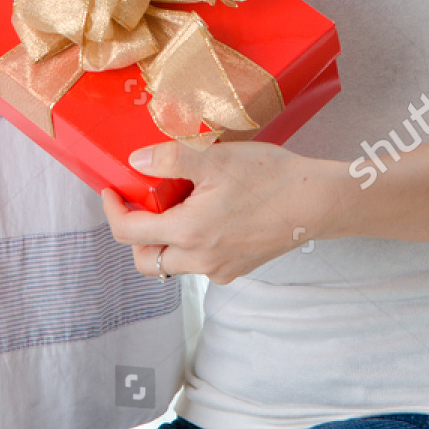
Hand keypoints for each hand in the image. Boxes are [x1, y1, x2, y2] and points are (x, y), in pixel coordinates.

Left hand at [101, 139, 350, 285]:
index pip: (129, 233)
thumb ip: (170, 159)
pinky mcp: (237, 269)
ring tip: (176, 202)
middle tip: (140, 202)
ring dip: (164, 239)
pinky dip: (190, 243)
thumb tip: (136, 160)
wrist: (318, 202)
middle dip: (134, 233)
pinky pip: (199, 263)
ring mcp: (220, 270)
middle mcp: (200, 260)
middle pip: (146, 259)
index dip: (112, 210)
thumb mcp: (216, 158)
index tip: (110, 190)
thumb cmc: (270, 178)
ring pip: (174, 263)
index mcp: (188, 233)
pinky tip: (206, 214)